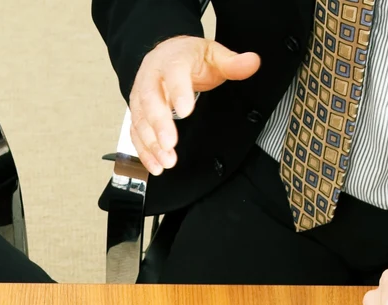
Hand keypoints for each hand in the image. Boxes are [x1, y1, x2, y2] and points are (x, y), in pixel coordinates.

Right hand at [128, 36, 259, 174]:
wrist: (165, 55)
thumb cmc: (189, 59)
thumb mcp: (213, 55)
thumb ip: (232, 63)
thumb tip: (252, 62)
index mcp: (172, 60)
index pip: (173, 74)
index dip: (178, 92)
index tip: (186, 111)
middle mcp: (151, 78)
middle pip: (150, 100)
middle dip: (159, 124)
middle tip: (170, 144)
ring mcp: (140, 97)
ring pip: (140, 119)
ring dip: (151, 143)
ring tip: (166, 162)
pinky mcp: (137, 113)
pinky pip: (135, 133)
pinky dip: (144, 151)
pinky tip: (156, 166)